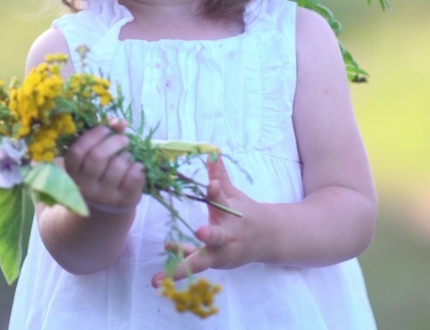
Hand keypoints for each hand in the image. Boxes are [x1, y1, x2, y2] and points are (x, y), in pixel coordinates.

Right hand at [63, 119, 144, 214]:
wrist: (105, 208)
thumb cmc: (99, 174)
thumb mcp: (93, 156)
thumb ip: (104, 135)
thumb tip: (120, 123)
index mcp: (72, 172)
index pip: (77, 152)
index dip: (92, 136)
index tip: (105, 129)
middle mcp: (85, 186)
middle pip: (97, 157)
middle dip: (114, 142)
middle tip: (124, 140)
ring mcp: (103, 196)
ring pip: (117, 167)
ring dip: (126, 156)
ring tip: (126, 157)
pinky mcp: (122, 201)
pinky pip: (133, 178)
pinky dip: (138, 167)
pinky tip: (136, 166)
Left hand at [151, 159, 260, 284]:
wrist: (267, 239)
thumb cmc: (245, 213)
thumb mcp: (234, 195)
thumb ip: (220, 176)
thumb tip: (212, 152)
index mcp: (233, 214)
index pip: (223, 201)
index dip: (217, 193)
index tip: (212, 186)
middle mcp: (228, 235)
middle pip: (219, 236)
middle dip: (211, 235)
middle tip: (201, 231)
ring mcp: (221, 253)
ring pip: (202, 261)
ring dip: (183, 267)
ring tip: (163, 277)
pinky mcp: (214, 263)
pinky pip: (195, 264)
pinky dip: (179, 266)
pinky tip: (161, 274)